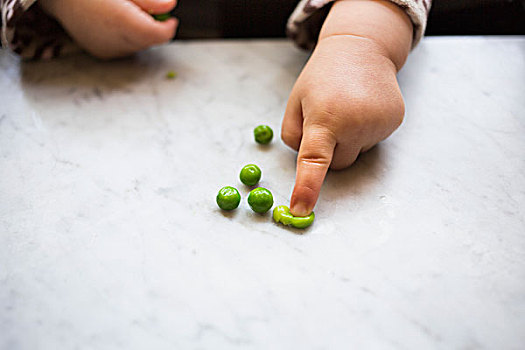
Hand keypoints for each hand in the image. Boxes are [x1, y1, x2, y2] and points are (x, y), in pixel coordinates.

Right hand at [39, 0, 177, 58]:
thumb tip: (171, 5)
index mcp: (122, 21)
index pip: (159, 36)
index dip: (168, 28)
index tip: (170, 18)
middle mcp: (115, 40)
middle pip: (150, 41)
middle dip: (153, 28)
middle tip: (143, 9)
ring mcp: (108, 50)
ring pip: (139, 45)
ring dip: (140, 33)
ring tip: (125, 13)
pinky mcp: (102, 53)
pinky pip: (125, 48)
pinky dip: (127, 38)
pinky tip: (114, 23)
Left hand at [282, 36, 404, 215]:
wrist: (361, 48)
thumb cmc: (322, 77)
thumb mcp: (295, 103)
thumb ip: (293, 138)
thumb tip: (307, 165)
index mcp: (325, 118)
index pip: (314, 162)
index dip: (307, 188)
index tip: (301, 209)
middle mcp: (355, 123)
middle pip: (337, 166)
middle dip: (329, 152)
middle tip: (328, 120)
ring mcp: (379, 124)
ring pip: (355, 155)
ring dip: (348, 140)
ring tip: (348, 108)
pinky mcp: (394, 122)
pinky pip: (372, 143)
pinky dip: (364, 132)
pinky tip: (363, 109)